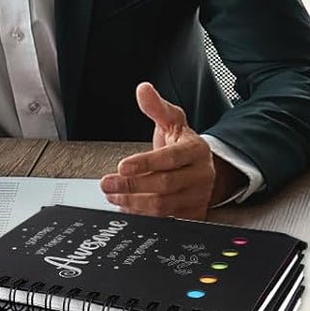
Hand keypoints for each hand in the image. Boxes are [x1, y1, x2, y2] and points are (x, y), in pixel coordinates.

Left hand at [100, 83, 242, 217]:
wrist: (202, 168)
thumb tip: (143, 90)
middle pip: (164, 185)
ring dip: (133, 203)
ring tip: (113, 195)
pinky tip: (126, 208)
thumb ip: (156, 107)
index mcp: (196, 150)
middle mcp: (201, 175)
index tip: (122, 166)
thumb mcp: (172, 121)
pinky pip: (165, 220)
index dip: (145, 163)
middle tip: (107, 183)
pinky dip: (142, 216)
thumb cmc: (182, 145)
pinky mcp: (192, 214)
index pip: (170, 158)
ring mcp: (198, 197)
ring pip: (163, 206)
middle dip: (131, 186)